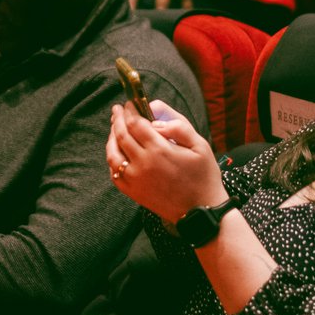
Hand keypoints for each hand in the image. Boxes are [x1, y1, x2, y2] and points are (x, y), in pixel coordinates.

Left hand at [107, 100, 223, 223]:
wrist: (200, 211)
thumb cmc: (203, 175)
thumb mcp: (200, 145)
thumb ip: (179, 126)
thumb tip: (155, 118)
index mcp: (159, 149)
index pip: (136, 123)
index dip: (131, 110)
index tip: (130, 103)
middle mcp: (142, 163)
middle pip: (121, 135)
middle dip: (118, 119)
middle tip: (118, 109)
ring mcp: (134, 179)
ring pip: (113, 153)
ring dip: (111, 137)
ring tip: (114, 127)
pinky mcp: (132, 192)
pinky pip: (114, 172)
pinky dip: (112, 158)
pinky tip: (116, 151)